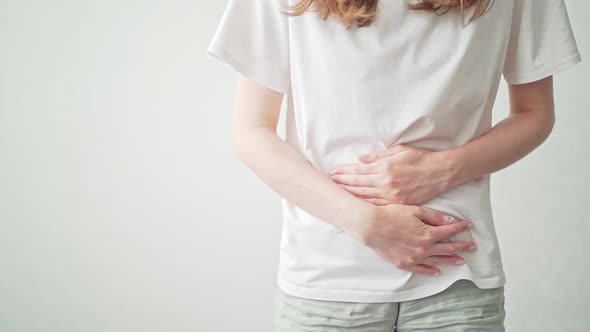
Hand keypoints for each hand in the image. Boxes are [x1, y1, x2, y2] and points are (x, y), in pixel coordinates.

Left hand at [329, 144, 456, 204]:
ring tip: (338, 194)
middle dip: (343, 184)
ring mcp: (392, 196)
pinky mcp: (399, 204)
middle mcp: (386, 183)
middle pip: (358, 184)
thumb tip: (360, 159)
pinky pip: (378, 206)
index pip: (359, 170)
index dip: (345, 172)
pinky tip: (356, 205)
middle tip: (330, 184)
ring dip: (350, 195)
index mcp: (385, 168)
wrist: (441, 172)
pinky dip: (365, 205)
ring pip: (365, 197)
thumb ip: (378, 156)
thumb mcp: (399, 151)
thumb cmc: (421, 158)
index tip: (334, 172)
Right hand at [353, 204, 476, 275]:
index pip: (450, 231)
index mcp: (428, 234)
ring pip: (437, 260)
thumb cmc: (390, 215)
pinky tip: (438, 271)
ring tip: (461, 261)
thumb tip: (450, 221)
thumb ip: (433, 217)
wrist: (370, 226)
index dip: (461, 227)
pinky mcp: (403, 263)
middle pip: (448, 248)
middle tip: (472, 246)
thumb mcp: (414, 211)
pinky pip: (421, 269)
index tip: (469, 225)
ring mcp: (414, 258)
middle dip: (462, 246)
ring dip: (451, 260)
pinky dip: (431, 270)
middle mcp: (424, 248)